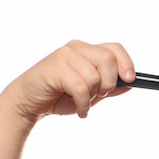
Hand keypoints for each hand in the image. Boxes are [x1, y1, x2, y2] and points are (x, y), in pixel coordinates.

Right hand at [6, 40, 134, 120]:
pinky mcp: (55, 67)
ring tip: (82, 103)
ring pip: (94, 77)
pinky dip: (83, 104)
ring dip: (91, 97)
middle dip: (108, 84)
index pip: (114, 48)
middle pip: (107, 60)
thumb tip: (130, 84)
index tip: (130, 79)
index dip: (126, 62)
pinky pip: (80, 87)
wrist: (27, 103)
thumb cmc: (58, 97)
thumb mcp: (90, 94)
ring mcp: (64, 56)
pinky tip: (79, 110)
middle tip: (97, 96)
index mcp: (86, 50)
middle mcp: (76, 48)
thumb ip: (108, 87)